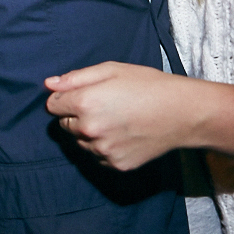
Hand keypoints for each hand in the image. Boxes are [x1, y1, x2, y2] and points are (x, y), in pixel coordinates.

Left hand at [45, 61, 200, 170]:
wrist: (183, 113)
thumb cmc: (148, 85)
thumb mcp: (112, 69)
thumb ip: (76, 78)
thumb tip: (50, 84)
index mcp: (85, 102)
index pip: (52, 105)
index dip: (64, 98)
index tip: (82, 94)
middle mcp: (89, 129)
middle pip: (63, 124)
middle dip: (75, 115)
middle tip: (103, 105)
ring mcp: (102, 150)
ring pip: (80, 142)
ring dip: (88, 132)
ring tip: (115, 119)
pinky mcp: (115, 164)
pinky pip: (97, 155)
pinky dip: (104, 146)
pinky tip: (123, 133)